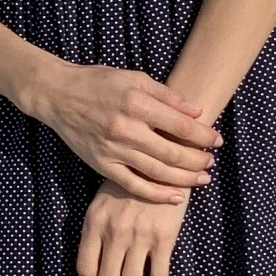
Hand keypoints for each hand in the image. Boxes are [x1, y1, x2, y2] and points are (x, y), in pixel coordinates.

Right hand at [33, 60, 220, 202]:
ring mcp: (113, 150)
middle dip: (198, 160)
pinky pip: (134, 186)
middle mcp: (126, 129)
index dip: (204, 136)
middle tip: (211, 162)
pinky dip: (158, 194)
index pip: (182, 126)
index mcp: (136, 104)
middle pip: (173, 153)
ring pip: (158, 172)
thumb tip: (197, 112)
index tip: (217, 140)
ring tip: (202, 178)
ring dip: (185, 178)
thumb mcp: (135, 78)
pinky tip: (177, 196)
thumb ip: (167, 96)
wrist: (58, 95)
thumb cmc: (99, 82)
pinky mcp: (102, 165)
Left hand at [78, 187, 186, 275]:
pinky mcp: (163, 238)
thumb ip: (96, 230)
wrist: (161, 166)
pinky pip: (158, 274)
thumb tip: (95, 263)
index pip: (85, 268)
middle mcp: (114, 232)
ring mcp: (139, 236)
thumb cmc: (130, 184)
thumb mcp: (102, 202)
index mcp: (94, 224)